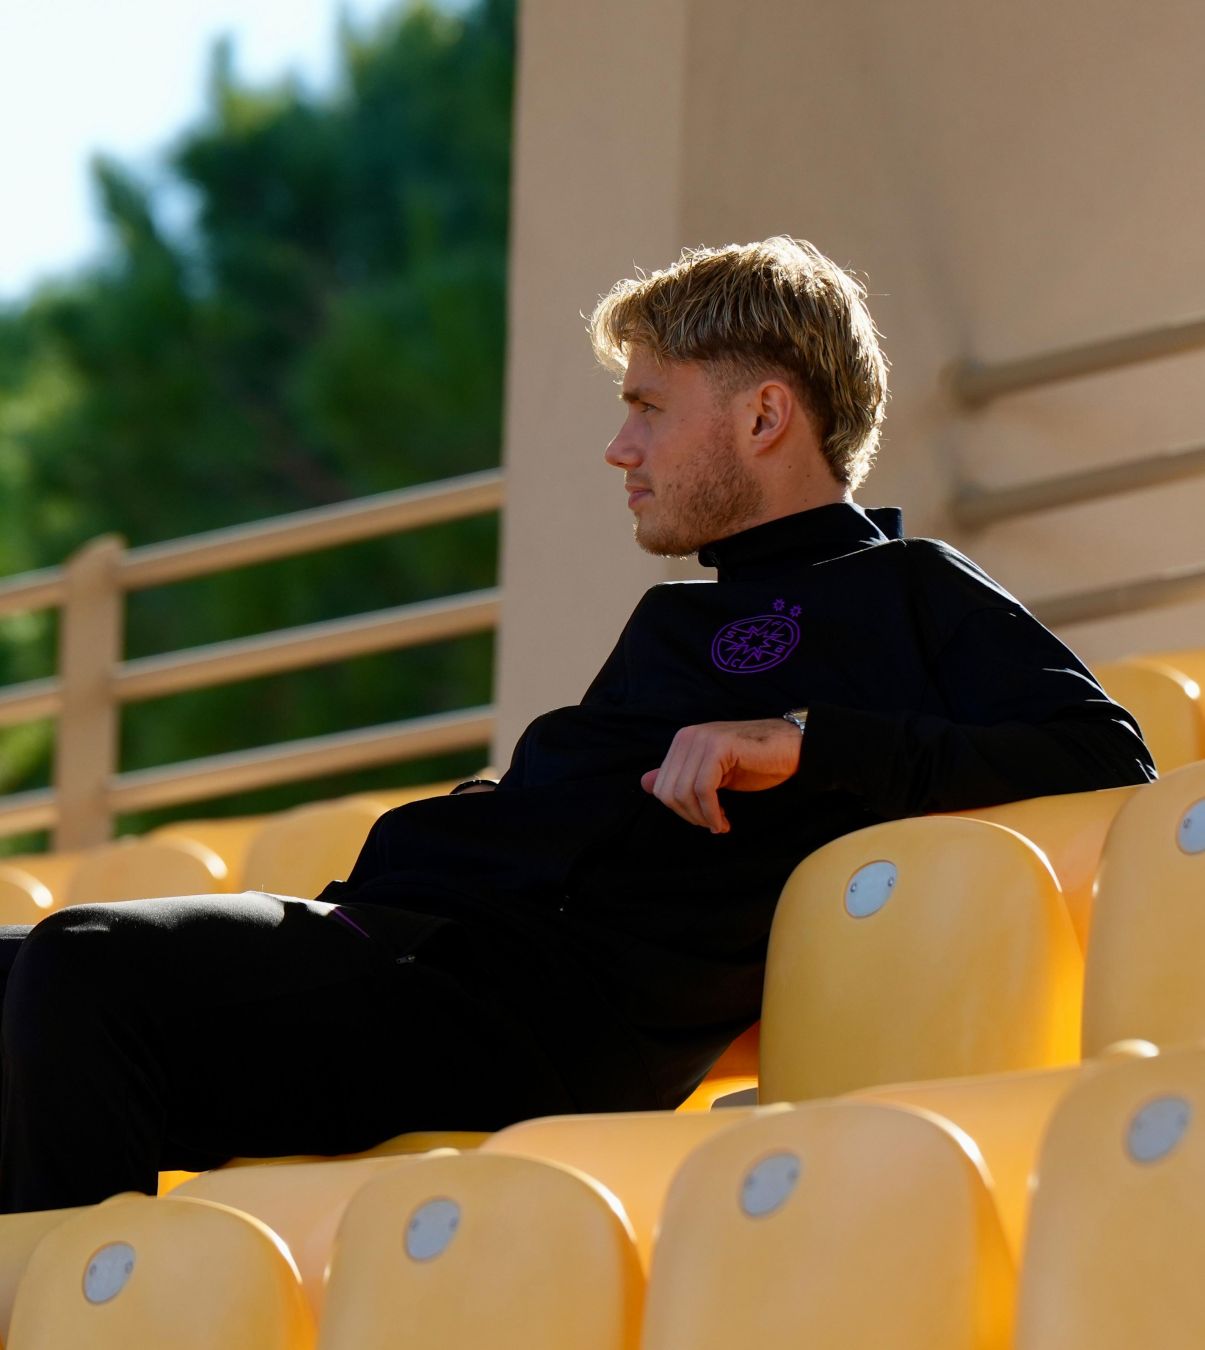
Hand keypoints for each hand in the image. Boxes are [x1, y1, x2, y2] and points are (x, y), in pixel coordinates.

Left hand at [640, 719, 802, 833]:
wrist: (793, 748)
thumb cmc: (756, 762)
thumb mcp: (712, 773)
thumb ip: (680, 776)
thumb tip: (645, 782)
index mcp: (683, 741)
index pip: (661, 786)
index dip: (680, 811)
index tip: (703, 819)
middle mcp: (687, 736)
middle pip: (668, 791)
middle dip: (689, 816)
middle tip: (712, 824)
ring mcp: (702, 739)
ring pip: (683, 792)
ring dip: (702, 817)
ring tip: (720, 823)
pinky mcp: (718, 747)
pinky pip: (703, 789)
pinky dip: (711, 812)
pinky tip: (723, 820)